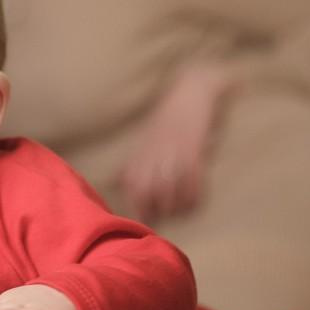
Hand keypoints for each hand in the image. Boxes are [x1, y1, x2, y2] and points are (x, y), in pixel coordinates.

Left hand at [118, 63, 234, 222]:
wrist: (191, 90)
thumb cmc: (167, 118)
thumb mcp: (144, 139)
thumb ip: (131, 161)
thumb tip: (114, 180)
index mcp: (141, 150)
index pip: (132, 183)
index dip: (136, 203)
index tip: (142, 218)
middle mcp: (154, 152)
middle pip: (148, 188)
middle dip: (153, 208)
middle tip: (160, 219)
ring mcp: (174, 150)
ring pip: (169, 186)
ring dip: (174, 204)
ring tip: (177, 212)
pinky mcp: (194, 148)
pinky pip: (192, 177)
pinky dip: (193, 193)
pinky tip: (194, 200)